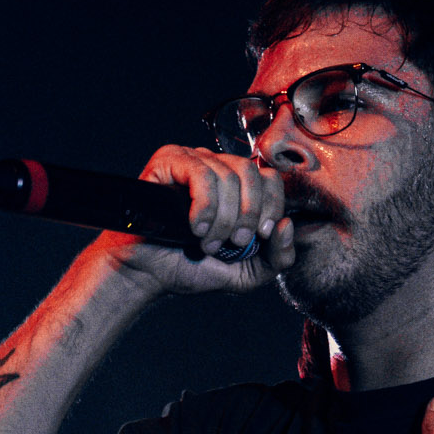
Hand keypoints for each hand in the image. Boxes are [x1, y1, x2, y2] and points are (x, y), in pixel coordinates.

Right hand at [95, 144, 294, 296]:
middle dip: (249, 215)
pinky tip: (195, 227)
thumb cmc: (190, 267)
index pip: (270, 177)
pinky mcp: (169, 161)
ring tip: (207, 242)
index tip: (260, 236)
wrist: (147, 274)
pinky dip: (205, 207)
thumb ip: (278, 258)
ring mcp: (192, 159)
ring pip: (229, 176)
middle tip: (233, 242)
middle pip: (253, 172)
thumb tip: (286, 224)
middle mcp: (216, 166)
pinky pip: (201, 174)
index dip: (271, 206)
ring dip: (223, 219)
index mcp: (237, 186)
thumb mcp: (246, 272)